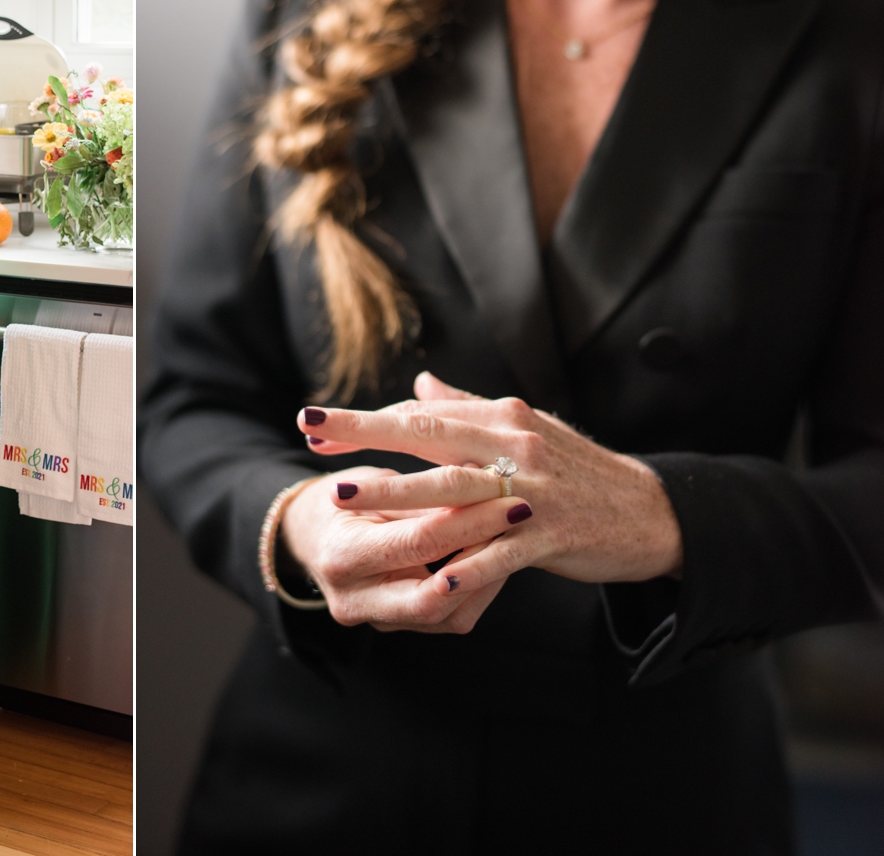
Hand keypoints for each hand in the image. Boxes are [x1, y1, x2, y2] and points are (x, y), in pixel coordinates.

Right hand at [280, 466, 523, 632]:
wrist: (312, 533)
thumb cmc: (344, 496)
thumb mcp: (373, 485)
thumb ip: (422, 496)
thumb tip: (483, 483)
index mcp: (342, 556)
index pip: (419, 542)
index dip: (469, 520)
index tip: (509, 494)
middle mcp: (354, 600)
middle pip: (435, 596)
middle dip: (484, 556)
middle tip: (520, 518)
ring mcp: (375, 621)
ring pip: (447, 615)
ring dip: (486, 575)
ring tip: (513, 536)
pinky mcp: (396, 626)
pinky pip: (448, 618)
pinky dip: (476, 587)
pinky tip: (496, 557)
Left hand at [299, 371, 682, 605]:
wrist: (650, 512)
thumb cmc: (576, 470)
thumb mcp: (524, 429)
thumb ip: (467, 408)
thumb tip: (418, 383)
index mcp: (502, 417)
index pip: (422, 414)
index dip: (367, 420)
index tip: (316, 427)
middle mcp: (513, 445)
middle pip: (427, 436)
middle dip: (363, 434)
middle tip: (310, 436)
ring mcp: (533, 491)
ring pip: (452, 489)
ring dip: (394, 492)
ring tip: (343, 495)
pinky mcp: (552, 534)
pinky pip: (500, 552)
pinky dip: (466, 564)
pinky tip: (430, 577)